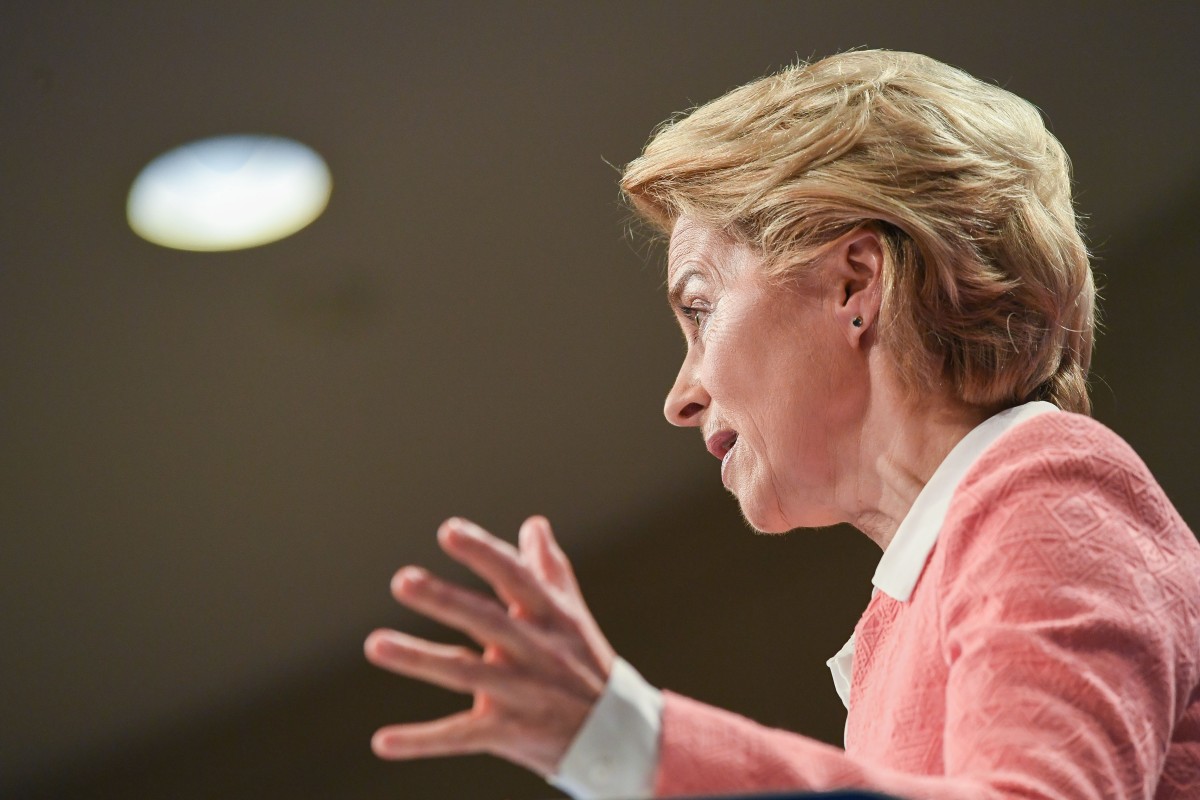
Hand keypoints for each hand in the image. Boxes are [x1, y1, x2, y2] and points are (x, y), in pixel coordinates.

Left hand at [364, 515, 615, 776]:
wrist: (619, 736)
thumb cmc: (585, 664)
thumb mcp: (572, 614)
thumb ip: (548, 568)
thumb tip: (533, 523)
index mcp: (548, 616)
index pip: (515, 577)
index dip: (483, 553)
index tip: (449, 531)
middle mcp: (533, 650)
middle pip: (485, 620)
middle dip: (444, 600)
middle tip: (402, 580)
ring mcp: (519, 691)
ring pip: (465, 673)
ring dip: (419, 658)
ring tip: (375, 644)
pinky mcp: (508, 731)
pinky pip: (460, 736)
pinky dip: (421, 741)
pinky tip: (382, 741)